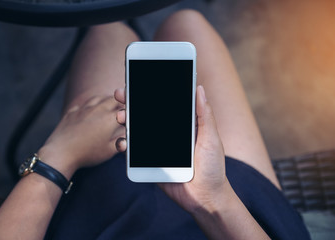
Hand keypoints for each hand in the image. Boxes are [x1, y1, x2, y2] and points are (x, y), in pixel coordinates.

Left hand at [39, 96, 124, 178]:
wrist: (61, 153)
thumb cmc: (87, 154)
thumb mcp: (109, 152)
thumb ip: (120, 143)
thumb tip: (124, 141)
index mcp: (109, 119)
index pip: (123, 110)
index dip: (125, 113)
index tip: (125, 118)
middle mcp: (97, 110)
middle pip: (112, 99)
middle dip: (118, 102)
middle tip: (120, 108)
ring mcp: (83, 110)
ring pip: (97, 98)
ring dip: (105, 100)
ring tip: (107, 105)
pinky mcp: (72, 113)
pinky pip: (82, 105)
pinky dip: (88, 106)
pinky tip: (88, 110)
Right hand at [114, 86, 228, 213]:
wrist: (206, 198)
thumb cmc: (213, 168)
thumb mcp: (212, 138)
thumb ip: (204, 115)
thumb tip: (199, 88)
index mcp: (183, 125)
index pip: (164, 104)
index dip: (151, 93)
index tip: (139, 81)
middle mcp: (168, 134)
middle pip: (146, 114)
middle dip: (131, 103)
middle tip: (121, 94)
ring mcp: (158, 148)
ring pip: (137, 130)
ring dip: (126, 120)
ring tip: (121, 117)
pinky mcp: (150, 162)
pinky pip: (134, 152)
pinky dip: (125, 145)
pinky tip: (123, 142)